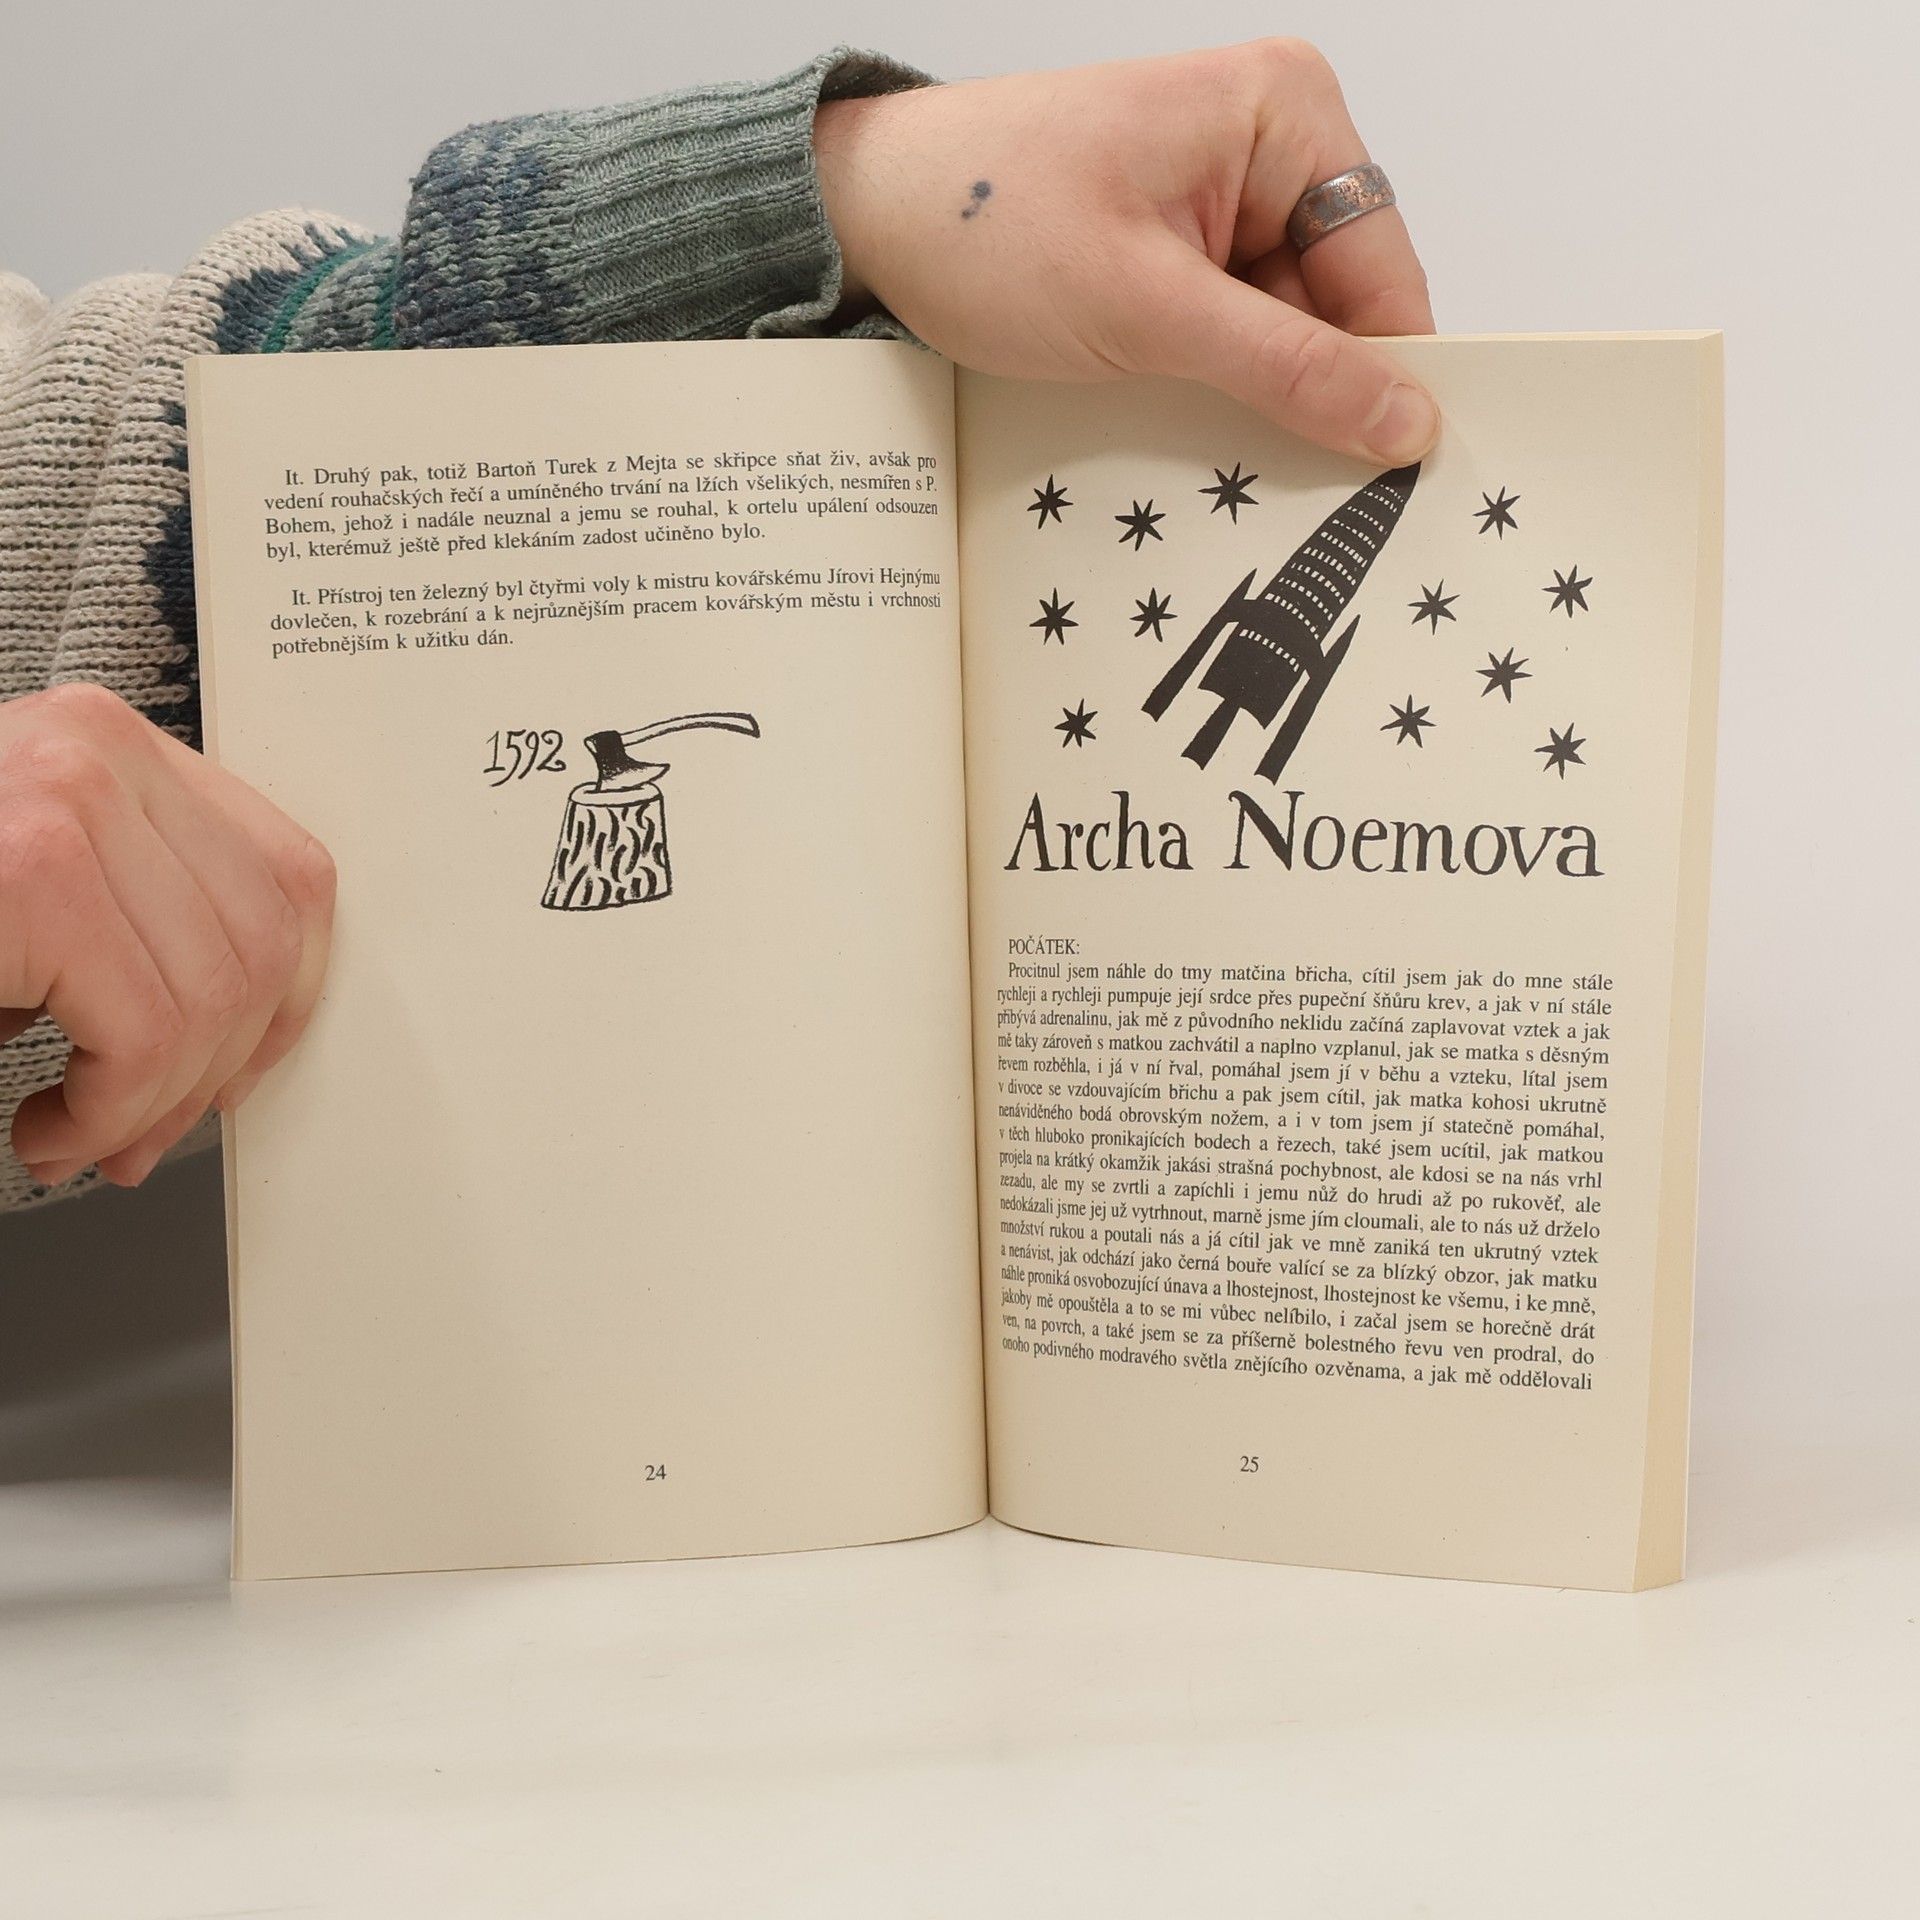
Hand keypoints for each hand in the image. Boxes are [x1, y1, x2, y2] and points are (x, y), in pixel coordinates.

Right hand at [0, 684, 334, 1188]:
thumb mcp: (34, 900)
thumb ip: (131, 929)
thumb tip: (234, 1045)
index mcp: (108, 748)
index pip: (288, 875)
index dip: (285, 998)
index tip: (238, 1068)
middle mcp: (97, 752)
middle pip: (264, 944)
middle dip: (216, 1073)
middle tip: (141, 1134)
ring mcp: (68, 799)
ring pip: (214, 1000)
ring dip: (153, 1106)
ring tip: (79, 1134)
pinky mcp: (36, 871)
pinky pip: (147, 1031)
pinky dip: (108, 1111)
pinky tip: (44, 1128)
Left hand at [816, 40, 1437, 464]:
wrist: (867, 218)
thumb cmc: (982, 220)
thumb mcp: (1146, 308)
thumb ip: (1285, 368)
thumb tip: (1403, 420)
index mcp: (1284, 114)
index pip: (1382, 269)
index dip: (1388, 375)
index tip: (1393, 475)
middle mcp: (1266, 149)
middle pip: (1338, 307)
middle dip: (1316, 395)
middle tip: (1298, 495)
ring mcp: (1220, 207)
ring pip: (1283, 336)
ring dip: (1257, 404)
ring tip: (1221, 462)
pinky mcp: (1176, 257)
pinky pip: (1229, 340)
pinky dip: (1214, 392)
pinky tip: (1189, 435)